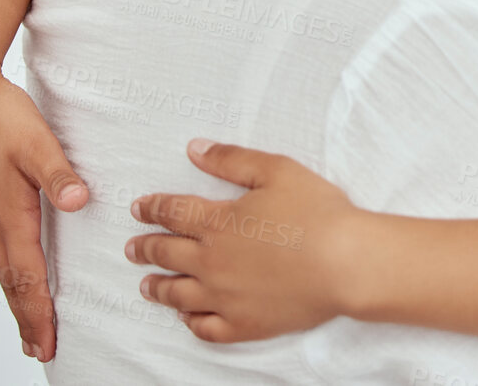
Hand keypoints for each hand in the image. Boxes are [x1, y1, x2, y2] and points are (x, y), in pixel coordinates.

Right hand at [0, 63, 86, 361]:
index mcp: (7, 212)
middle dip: (25, 315)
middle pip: (10, 278)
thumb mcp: (35, 141)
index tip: (45, 344)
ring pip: (2, 258)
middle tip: (37, 348)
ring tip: (29, 315)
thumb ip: (58, 174)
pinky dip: (10, 260)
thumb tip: (79, 203)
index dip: (37, 312)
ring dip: (16, 290)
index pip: (25, 275)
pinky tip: (17, 257)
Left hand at [127, 139, 360, 341]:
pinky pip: (205, 327)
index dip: (151, 208)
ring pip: (177, 295)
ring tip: (147, 285)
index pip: (172, 212)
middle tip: (132, 248)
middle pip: (166, 254)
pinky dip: (190, 321)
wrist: (345, 263)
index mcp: (218, 222)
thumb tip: (194, 149)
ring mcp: (224, 297)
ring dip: (157, 287)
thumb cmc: (317, 213)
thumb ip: (232, 159)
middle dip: (145, 248)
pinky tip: (187, 316)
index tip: (138, 208)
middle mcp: (211, 262)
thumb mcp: (276, 170)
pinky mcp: (243, 324)